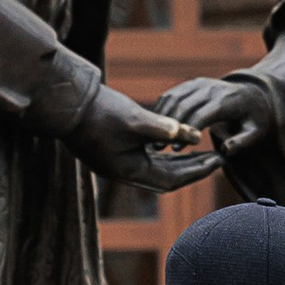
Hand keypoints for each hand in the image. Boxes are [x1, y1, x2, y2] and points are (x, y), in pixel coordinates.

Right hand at [72, 86, 216, 191]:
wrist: (65, 104)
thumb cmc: (98, 112)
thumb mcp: (135, 120)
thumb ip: (166, 129)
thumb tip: (195, 135)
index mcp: (129, 171)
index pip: (172, 180)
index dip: (198, 171)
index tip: (219, 161)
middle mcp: (124, 172)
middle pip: (167, 177)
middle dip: (193, 168)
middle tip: (218, 158)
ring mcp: (117, 164)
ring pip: (156, 168)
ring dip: (179, 161)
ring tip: (202, 151)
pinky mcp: (113, 151)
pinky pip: (146, 157)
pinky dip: (163, 152)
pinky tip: (175, 140)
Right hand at [159, 72, 274, 157]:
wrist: (254, 94)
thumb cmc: (255, 118)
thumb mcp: (257, 132)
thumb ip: (243, 142)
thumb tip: (225, 150)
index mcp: (226, 101)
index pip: (201, 115)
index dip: (186, 132)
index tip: (176, 149)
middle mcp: (211, 88)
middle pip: (183, 105)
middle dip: (170, 127)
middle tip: (160, 147)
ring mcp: (199, 83)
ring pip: (173, 98)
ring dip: (162, 118)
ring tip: (155, 139)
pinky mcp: (191, 84)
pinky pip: (172, 95)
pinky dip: (162, 110)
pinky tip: (157, 128)